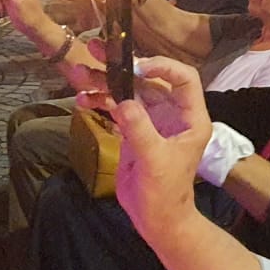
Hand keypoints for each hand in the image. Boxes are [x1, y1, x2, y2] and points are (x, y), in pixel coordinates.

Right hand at [94, 58, 212, 232]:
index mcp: (189, 118)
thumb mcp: (155, 161)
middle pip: (148, 80)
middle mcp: (171, 114)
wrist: (155, 219)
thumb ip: (140, 130)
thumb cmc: (165, 192)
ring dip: (104, 82)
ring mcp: (150, 121)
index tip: (136, 66)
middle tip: (96, 50)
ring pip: (128, 91)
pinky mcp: (132, 130)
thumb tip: (122, 101)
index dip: (162, 66)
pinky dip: (99, 102)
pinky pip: (116, 108)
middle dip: (122, 66)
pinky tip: (82, 100)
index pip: (183, 78)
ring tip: (80, 75)